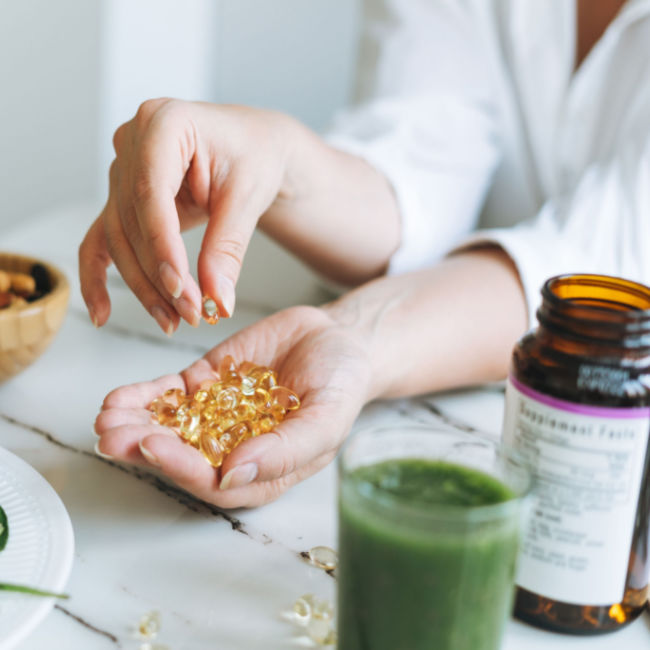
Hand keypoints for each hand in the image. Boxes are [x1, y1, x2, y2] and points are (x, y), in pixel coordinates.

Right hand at [79, 99, 295, 333]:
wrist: (252, 147)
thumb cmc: (254, 156)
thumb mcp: (248, 198)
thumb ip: (228, 248)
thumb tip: (216, 300)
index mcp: (164, 122)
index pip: (151, 193)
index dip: (162, 246)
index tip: (181, 288)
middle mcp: (132, 141)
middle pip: (131, 221)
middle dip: (158, 274)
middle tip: (188, 314)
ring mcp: (122, 169)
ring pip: (119, 237)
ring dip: (143, 284)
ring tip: (172, 319)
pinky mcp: (123, 197)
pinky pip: (102, 238)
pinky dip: (99, 276)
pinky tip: (102, 313)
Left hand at [94, 306, 371, 507]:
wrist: (338, 339)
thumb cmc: (342, 384)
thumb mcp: (326, 418)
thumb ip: (286, 450)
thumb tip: (233, 474)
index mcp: (263, 470)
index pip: (214, 481)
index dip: (181, 467)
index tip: (154, 447)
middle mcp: (234, 448)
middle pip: (181, 456)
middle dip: (143, 448)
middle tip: (112, 437)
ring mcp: (217, 415)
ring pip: (169, 426)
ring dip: (135, 424)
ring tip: (107, 417)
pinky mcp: (207, 385)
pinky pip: (171, 394)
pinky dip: (144, 396)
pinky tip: (120, 398)